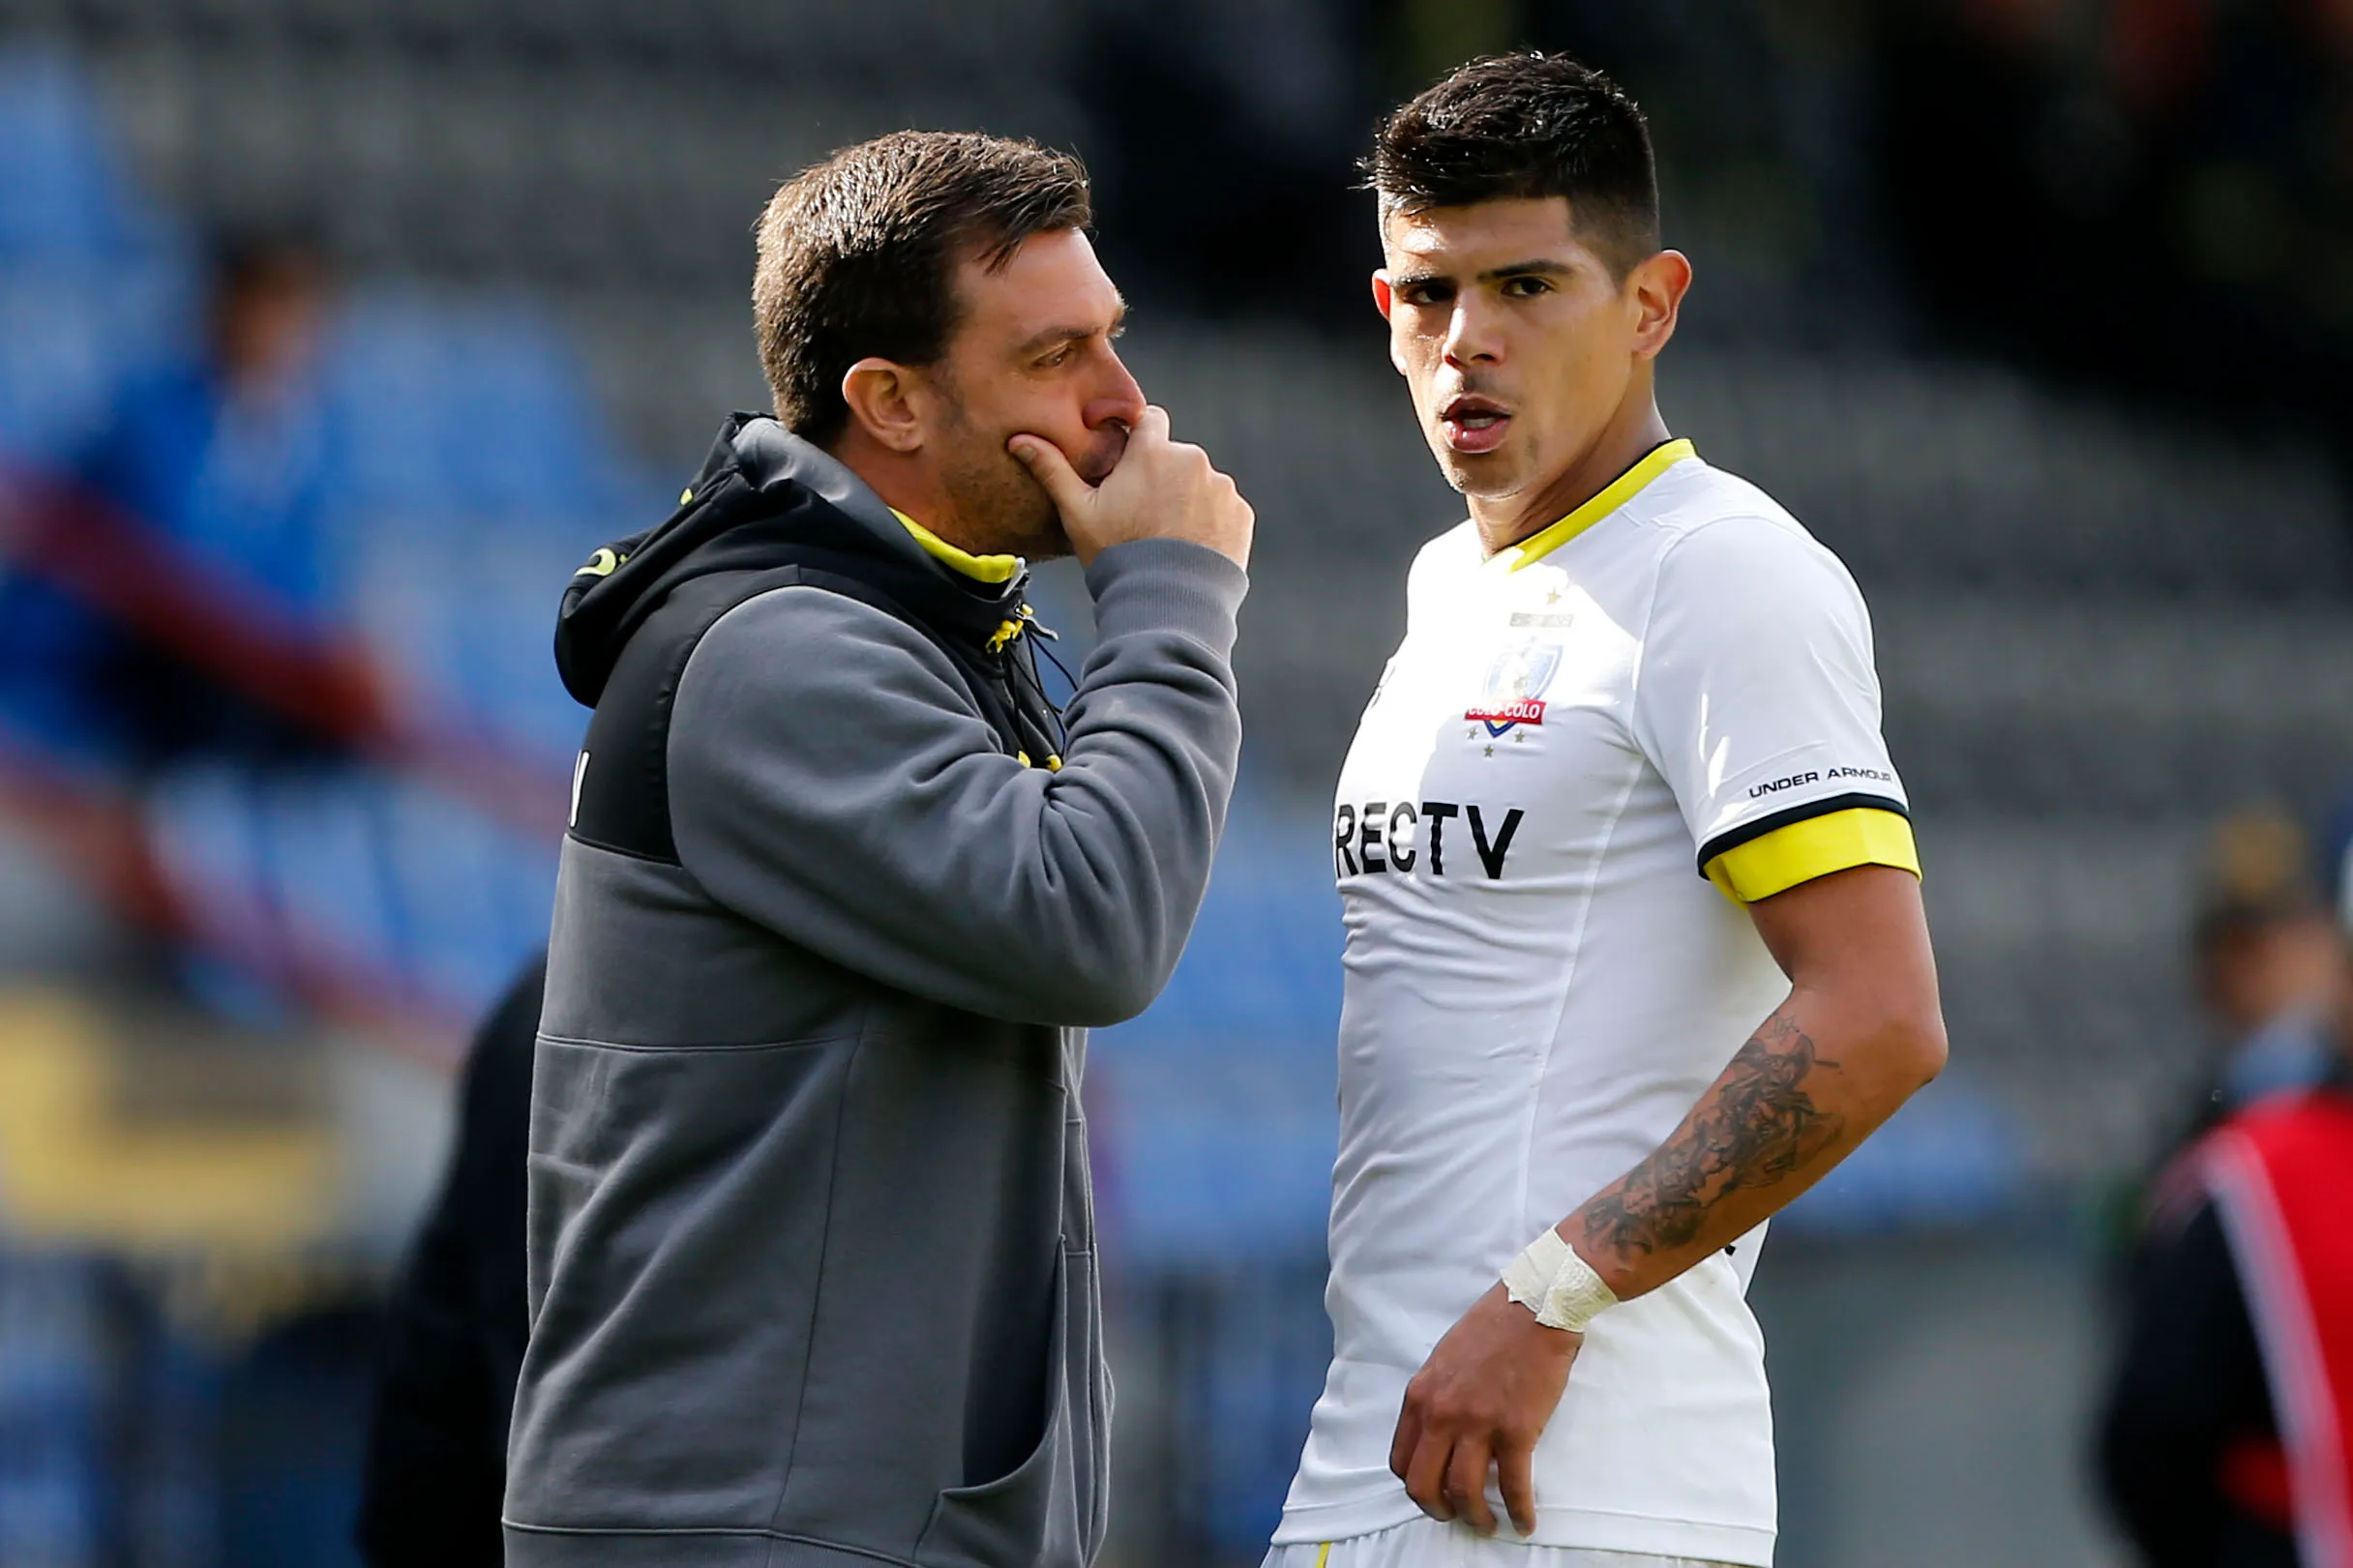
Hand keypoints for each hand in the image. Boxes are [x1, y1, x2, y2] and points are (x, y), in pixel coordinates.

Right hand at [1009, 405, 1252, 569]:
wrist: (1167, 603)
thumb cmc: (1117, 556)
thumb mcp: (1078, 513)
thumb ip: (1052, 470)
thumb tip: (1019, 440)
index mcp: (1152, 451)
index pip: (1150, 418)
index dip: (1139, 438)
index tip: (1131, 462)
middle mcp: (1192, 460)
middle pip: (1175, 456)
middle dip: (1162, 476)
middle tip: (1144, 515)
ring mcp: (1221, 487)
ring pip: (1201, 483)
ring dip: (1188, 499)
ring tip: (1168, 537)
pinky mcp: (1240, 514)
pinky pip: (1223, 508)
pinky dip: (1211, 522)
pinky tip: (1190, 547)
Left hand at [1389, 1282, 1578, 1536]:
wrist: (1534, 1307)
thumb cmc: (1492, 1328)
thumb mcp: (1444, 1359)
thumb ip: (1436, 1397)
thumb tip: (1439, 1433)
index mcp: (1421, 1395)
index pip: (1401, 1459)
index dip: (1416, 1484)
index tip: (1433, 1492)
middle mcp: (1441, 1413)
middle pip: (1423, 1484)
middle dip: (1437, 1509)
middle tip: (1455, 1516)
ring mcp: (1478, 1423)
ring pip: (1463, 1491)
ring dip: (1475, 1518)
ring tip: (1488, 1524)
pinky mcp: (1516, 1430)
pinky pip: (1512, 1486)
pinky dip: (1518, 1512)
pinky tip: (1524, 1522)